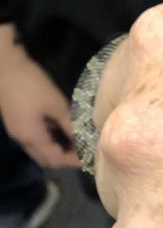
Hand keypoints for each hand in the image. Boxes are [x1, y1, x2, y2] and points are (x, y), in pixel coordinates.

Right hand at [0, 28, 79, 168]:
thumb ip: (69, 124)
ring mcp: (18, 130)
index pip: (55, 159)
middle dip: (64, 159)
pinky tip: (62, 130)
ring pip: (39, 149)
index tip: (90, 157)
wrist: (4, 65)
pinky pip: (35, 138)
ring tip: (76, 142)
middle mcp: (22, 139)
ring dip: (56, 149)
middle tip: (83, 151)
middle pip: (45, 158)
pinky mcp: (17, 121)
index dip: (73, 161)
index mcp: (31, 137)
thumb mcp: (56, 105)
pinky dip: (49, 139)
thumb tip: (84, 139)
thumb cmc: (31, 85)